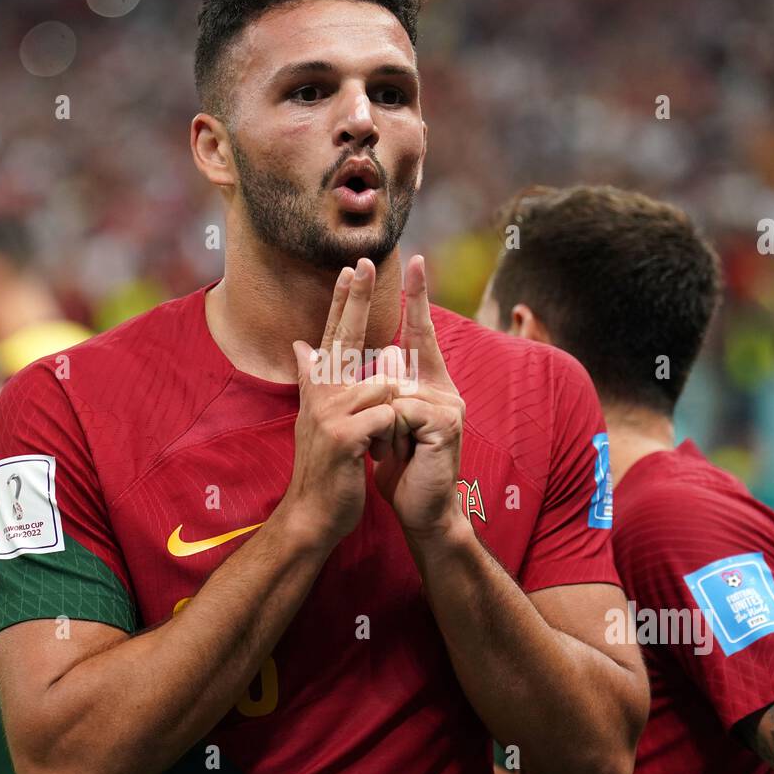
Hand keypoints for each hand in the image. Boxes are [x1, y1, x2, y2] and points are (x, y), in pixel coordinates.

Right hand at [282, 259, 400, 545]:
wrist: (314, 515)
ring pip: (380, 383)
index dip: (344, 301)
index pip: (333, 334)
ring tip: (383, 442)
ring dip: (394, 409)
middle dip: (356, 298)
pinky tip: (383, 452)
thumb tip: (300, 346)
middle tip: (364, 261)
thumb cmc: (326, 469)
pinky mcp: (345, 437)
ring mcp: (330, 414)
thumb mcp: (317, 421)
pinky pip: (385, 415)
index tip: (353, 267)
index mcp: (320, 388)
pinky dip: (394, 431)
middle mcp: (320, 394)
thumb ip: (313, 380)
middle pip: (344, 337)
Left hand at [374, 255, 465, 540]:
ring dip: (382, 425)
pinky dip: (389, 432)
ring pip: (394, 390)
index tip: (415, 261)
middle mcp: (444, 388)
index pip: (420, 334)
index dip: (417, 298)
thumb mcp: (377, 423)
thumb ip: (365, 387)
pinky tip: (398, 453)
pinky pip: (400, 410)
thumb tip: (325, 348)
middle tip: (388, 404)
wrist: (422, 512)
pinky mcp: (445, 424)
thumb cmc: (400, 468)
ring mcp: (448, 405)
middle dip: (386, 388)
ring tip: (389, 452)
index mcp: (428, 385)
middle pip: (403, 359)